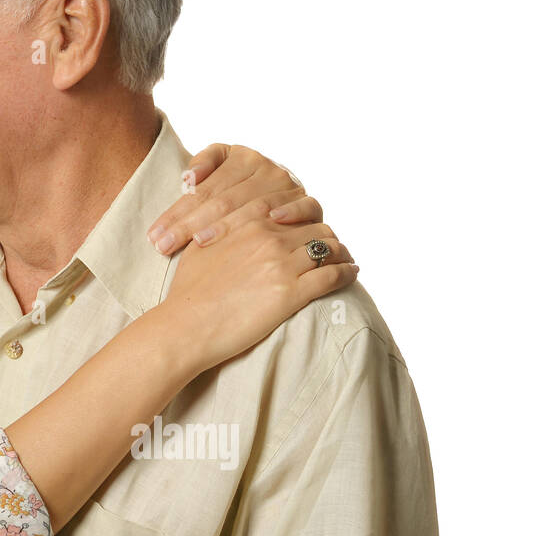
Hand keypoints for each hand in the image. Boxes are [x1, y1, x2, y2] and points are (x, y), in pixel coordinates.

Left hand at [147, 143, 320, 254]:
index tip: (155, 235)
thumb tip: (189, 178)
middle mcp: (268, 169)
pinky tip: (272, 220)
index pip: (204, 189)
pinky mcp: (310, 204)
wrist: (276, 204)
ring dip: (227, 226)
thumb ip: (202, 169)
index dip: (177, 212)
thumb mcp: (216, 176)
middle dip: (189, 225)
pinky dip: (290, 211)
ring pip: (256, 207)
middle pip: (224, 200)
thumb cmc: (235, 198)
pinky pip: (305, 205)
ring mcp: (290, 186)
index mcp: (242, 157)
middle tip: (164, 246)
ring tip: (200, 242)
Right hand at [162, 212, 357, 370]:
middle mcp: (268, 238)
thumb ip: (222, 229)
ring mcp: (282, 265)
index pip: (293, 210)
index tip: (309, 228)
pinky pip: (333, 275)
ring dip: (342, 254)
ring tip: (346, 261)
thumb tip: (228, 225)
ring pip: (331, 248)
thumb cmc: (188, 291)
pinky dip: (347, 273)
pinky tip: (350, 274)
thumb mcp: (200, 246)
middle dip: (328, 237)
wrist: (186, 325)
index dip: (306, 219)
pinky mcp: (292, 293)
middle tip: (333, 248)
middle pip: (317, 227)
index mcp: (248, 223)